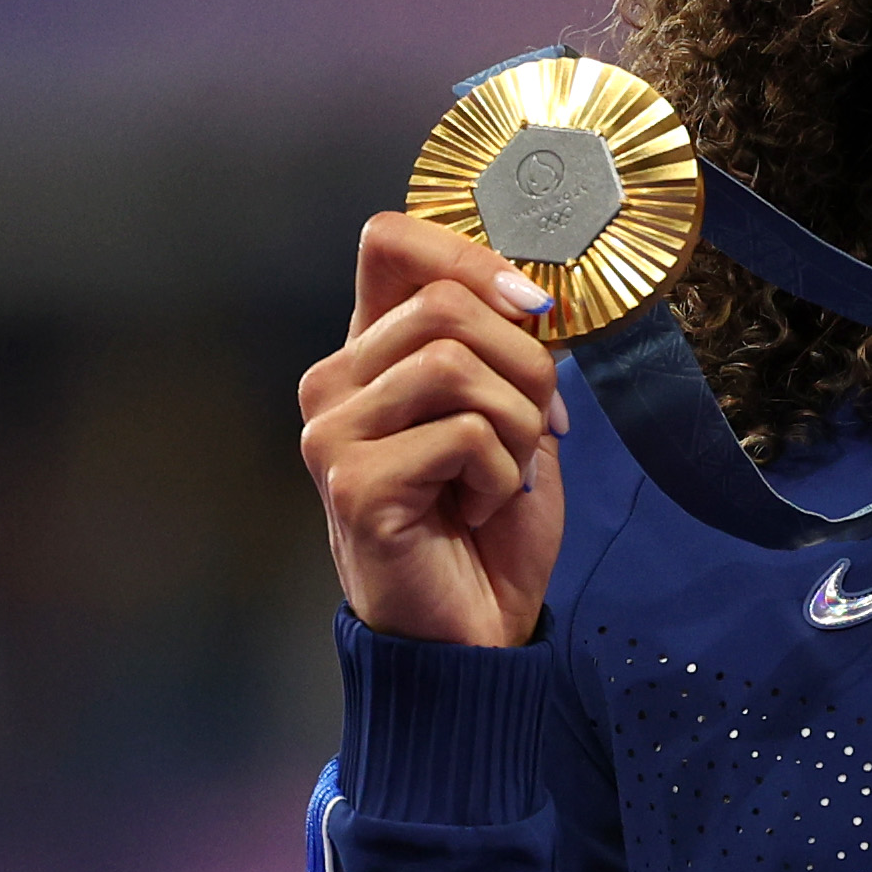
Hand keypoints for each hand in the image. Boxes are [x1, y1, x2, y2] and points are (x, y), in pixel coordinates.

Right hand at [299, 213, 570, 647]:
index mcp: (372, 351)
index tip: (533, 308)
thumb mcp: (514, 415)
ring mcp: (333, 430)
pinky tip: (475, 508)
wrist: (472, 629)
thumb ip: (510, 347)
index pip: (392, 241)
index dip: (471, 257)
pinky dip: (499, 473)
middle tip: (539, 430)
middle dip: (525, 365)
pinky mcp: (353, 480)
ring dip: (517, 424)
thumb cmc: (488, 523)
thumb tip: (533, 293)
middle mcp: (335, 380)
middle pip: (445, 303)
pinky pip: (462, 433)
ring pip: (457, 363)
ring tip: (501, 475)